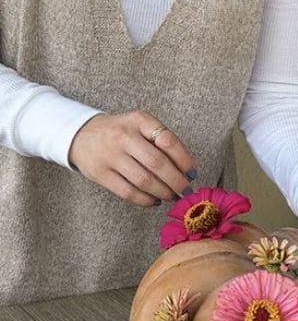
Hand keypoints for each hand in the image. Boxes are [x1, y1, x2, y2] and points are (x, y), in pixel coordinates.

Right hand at [69, 111, 197, 206]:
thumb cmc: (121, 133)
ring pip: (144, 181)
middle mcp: (123, 135)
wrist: (81, 135)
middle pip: (157, 163)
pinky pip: (129, 192)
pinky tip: (154, 200)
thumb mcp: (141, 126)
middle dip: (176, 181)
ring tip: (171, 196)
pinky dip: (146, 200)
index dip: (184, 161)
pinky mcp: (100, 173)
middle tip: (185, 191)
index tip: (192, 174)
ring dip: (163, 192)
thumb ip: (162, 143)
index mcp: (139, 120)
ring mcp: (110, 155)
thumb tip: (188, 173)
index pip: (168, 141)